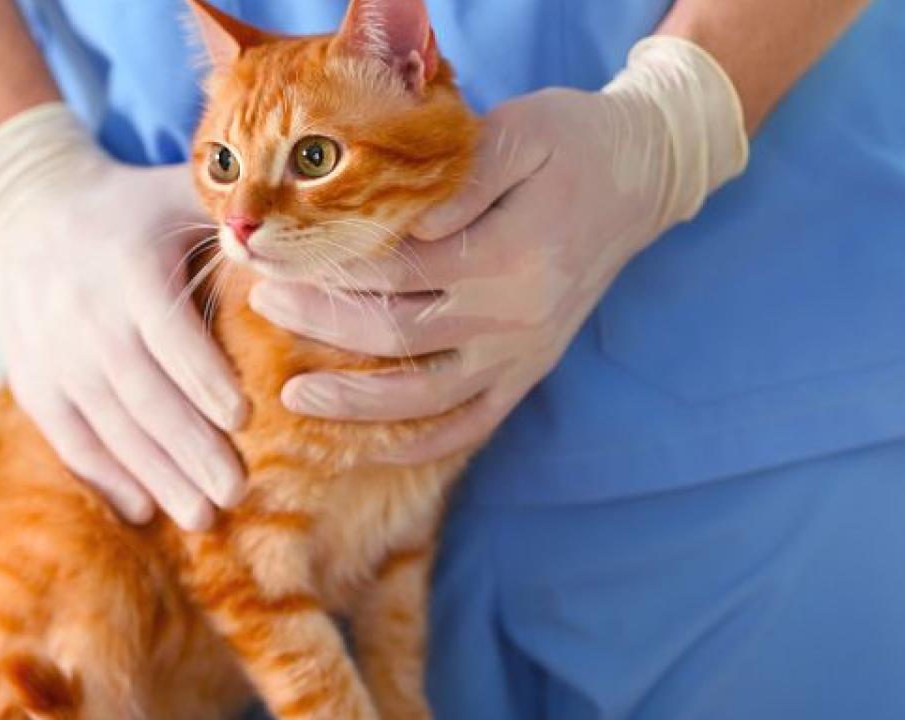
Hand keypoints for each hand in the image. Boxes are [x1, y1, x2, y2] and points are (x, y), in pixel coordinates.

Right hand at [0, 105, 246, 528]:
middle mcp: (86, 317)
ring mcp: (54, 356)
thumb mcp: (177, 193)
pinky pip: (69, 440)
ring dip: (156, 476)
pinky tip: (143, 510)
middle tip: (237, 492)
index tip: (243, 418)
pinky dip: (105, 479)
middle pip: (142, 394)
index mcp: (130, 268)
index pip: (168, 331)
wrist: (25, 213)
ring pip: (109, 427)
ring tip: (203, 518)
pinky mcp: (33, 384)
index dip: (203, 376)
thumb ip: (235, 216)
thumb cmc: (134, 207)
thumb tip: (294, 242)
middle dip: (190, 448)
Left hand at [249, 37, 747, 462]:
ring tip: (292, 393)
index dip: (329, 269)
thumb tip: (403, 223)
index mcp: (510, 251)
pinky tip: (367, 446)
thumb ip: (462, 179)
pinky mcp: (529, 371)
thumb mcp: (520, 132)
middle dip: (320, 323)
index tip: (279, 255)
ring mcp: (523, 351)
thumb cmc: (571, 142)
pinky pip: (470, 425)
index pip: (396, 271)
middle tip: (262, 302)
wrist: (642, 176)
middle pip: (396, 334)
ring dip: (355, 401)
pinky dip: (419, 443)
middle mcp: (516, 314)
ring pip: (425, 397)